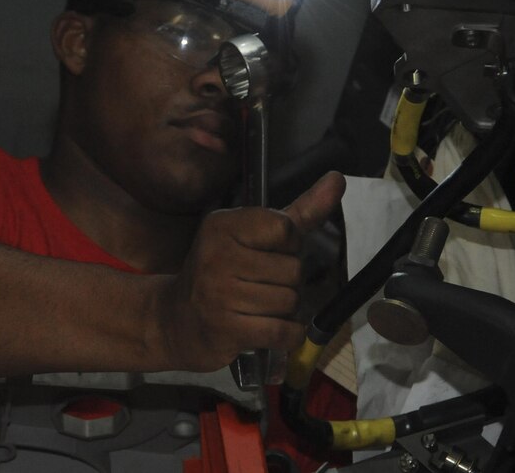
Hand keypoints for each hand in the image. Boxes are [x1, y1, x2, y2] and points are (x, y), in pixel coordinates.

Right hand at [158, 171, 345, 371]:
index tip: (268, 254)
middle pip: (293, 269)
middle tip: (260, 286)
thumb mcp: (254, 237)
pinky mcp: (226, 329)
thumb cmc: (223, 274)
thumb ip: (299, 212)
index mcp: (223, 225)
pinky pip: (283, 331)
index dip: (289, 246)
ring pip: (290, 302)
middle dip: (287, 282)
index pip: (286, 228)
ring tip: (259, 308)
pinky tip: (266, 329)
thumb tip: (337, 179)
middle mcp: (217, 255)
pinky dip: (286, 335)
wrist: (177, 320)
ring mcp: (219, 293)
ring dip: (284, 310)